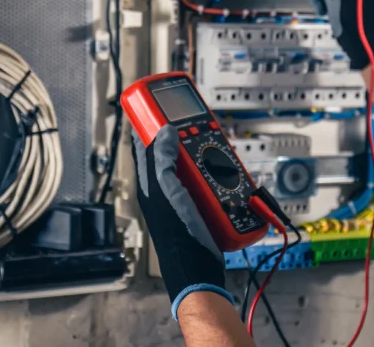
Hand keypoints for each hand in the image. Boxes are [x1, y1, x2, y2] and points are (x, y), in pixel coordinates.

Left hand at [132, 126, 231, 314]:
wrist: (199, 268)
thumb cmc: (177, 234)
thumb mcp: (166, 192)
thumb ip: (162, 161)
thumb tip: (165, 131)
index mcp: (150, 182)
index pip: (144, 145)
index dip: (150, 123)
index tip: (160, 105)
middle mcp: (165, 187)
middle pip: (175, 152)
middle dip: (187, 138)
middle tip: (200, 127)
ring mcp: (184, 196)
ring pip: (196, 165)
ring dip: (208, 157)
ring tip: (217, 152)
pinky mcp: (202, 205)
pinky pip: (211, 182)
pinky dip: (220, 176)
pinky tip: (229, 175)